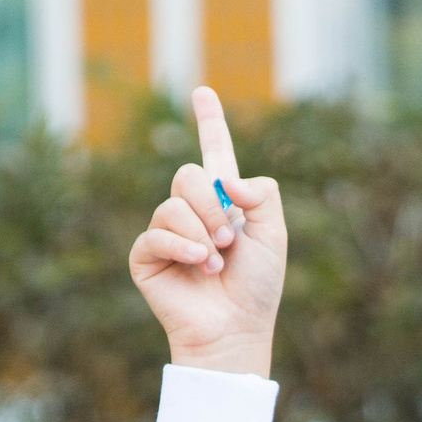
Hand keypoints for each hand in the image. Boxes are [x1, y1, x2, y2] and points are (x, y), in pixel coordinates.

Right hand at [128, 87, 284, 376]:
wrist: (235, 330)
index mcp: (225, 202)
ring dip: (200, 231)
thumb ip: (262, 194)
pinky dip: (180, 246)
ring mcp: (167, 233)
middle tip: (228, 241)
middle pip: (188, 174)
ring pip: (172, 203)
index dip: (210, 122)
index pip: (216, 153)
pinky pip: (155, 233)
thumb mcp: (275, 234)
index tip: (203, 91)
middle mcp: (193, 212)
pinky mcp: (147, 257)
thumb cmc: (257, 288)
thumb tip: (228, 181)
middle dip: (211, 205)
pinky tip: (198, 264)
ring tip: (215, 263)